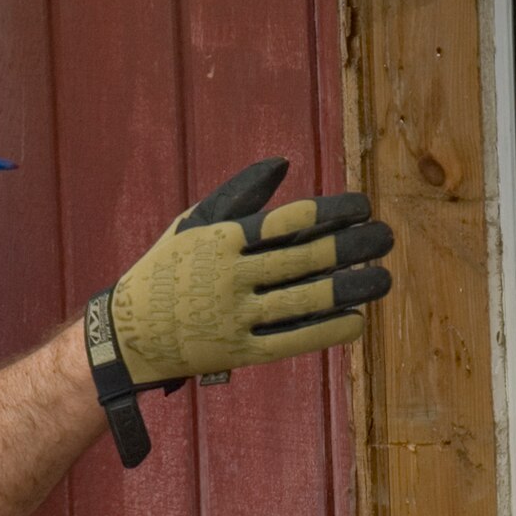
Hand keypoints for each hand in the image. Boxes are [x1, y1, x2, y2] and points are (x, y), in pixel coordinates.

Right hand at [84, 158, 392, 465]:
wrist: (128, 334)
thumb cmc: (167, 270)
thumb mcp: (195, 224)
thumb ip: (239, 195)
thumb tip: (283, 164)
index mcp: (221, 238)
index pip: (288, 220)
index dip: (331, 212)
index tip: (364, 206)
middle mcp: (230, 275)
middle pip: (304, 258)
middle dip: (352, 246)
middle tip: (386, 237)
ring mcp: (235, 315)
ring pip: (305, 299)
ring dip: (350, 288)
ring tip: (384, 277)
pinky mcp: (239, 351)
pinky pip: (293, 340)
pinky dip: (326, 330)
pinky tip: (356, 320)